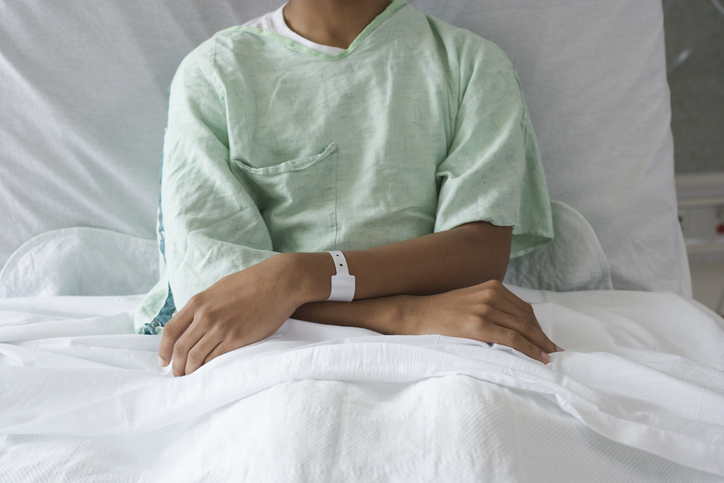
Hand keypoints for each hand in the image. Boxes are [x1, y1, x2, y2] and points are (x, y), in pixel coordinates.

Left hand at [158, 255, 303, 375]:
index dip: (164, 350)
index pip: (171, 331)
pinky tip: (209, 373)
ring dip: (191, 371)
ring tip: (192, 378)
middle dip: (177, 366)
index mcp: (198, 302)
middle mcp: (206, 316)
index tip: (163, 362)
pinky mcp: (238, 338)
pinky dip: (209, 369)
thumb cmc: (252, 283)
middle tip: (178, 376)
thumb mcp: (220, 289)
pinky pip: (216, 359)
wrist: (279, 282)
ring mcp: (221, 328)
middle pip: (181, 348)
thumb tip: (193, 321)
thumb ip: (204, 305)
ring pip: (196, 357)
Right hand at [403, 280, 559, 362]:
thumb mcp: (471, 301)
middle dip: (542, 337)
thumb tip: (518, 323)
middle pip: (527, 318)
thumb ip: (493, 306)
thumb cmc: (443, 312)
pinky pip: (512, 338)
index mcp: (492, 287)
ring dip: (539, 344)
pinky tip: (538, 357)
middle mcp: (491, 294)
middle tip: (554, 351)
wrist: (418, 314)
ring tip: (548, 356)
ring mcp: (485, 309)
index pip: (525, 309)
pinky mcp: (479, 325)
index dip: (538, 327)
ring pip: (523, 328)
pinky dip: (529, 349)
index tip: (546, 340)